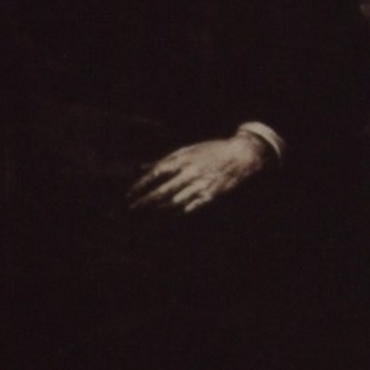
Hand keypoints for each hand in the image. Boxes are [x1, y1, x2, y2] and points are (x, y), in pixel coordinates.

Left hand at [127, 133, 270, 214]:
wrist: (240, 155)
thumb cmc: (211, 151)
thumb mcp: (187, 150)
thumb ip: (165, 160)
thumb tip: (142, 167)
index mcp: (182, 159)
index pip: (155, 173)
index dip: (141, 185)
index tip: (129, 194)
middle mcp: (189, 172)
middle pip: (162, 191)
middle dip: (145, 202)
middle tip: (132, 209)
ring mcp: (200, 185)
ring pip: (174, 202)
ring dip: (157, 211)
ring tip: (145, 217)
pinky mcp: (211, 196)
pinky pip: (190, 208)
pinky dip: (177, 214)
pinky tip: (166, 218)